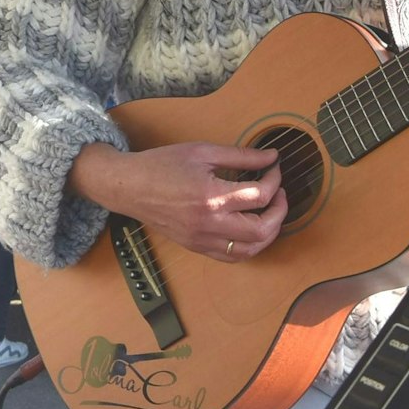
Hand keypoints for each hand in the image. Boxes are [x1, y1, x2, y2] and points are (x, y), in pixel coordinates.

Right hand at [71, 141, 287, 261]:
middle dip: (279, 212)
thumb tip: (272, 157)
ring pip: (249, 251)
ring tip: (270, 213)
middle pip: (261, 230)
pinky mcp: (196, 247)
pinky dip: (248, 246)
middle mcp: (209, 224)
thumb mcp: (204, 151)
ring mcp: (202, 240)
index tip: (274, 168)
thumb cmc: (162, 164)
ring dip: (268, 234)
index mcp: (211, 197)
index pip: (259, 195)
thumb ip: (241, 155)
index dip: (274, 179)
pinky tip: (251, 229)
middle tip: (279, 194)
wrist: (129, 187)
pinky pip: (231, 257)